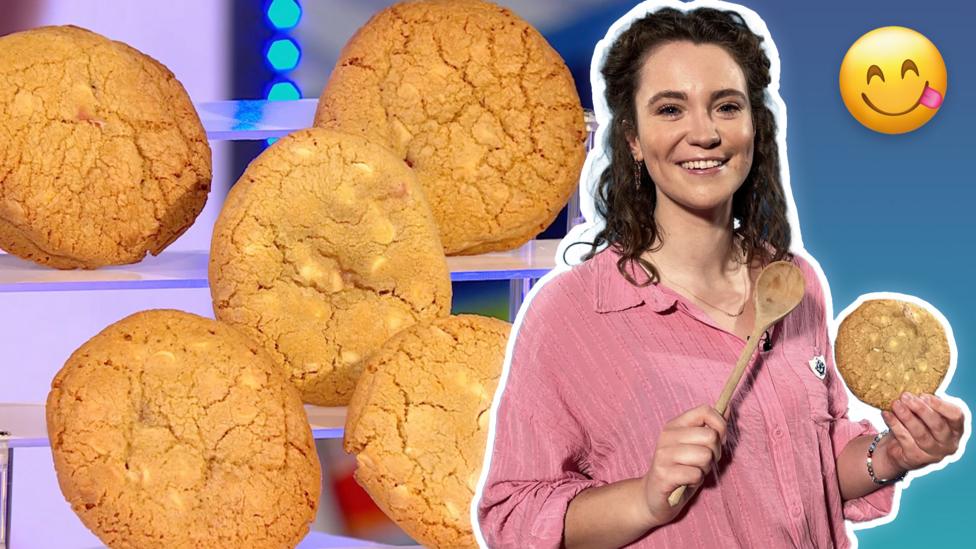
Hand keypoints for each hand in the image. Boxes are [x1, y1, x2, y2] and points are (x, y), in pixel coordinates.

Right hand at [640, 404, 726, 528]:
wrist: (654, 496)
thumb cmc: (680, 469)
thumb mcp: (696, 446)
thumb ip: (711, 427)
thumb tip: (728, 407)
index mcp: (674, 425)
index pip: (705, 411)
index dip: (720, 425)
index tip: (719, 440)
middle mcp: (667, 436)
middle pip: (710, 436)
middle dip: (715, 453)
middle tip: (703, 461)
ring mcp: (663, 455)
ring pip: (705, 456)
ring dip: (705, 468)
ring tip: (693, 471)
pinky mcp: (664, 474)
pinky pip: (696, 474)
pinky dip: (696, 480)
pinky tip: (686, 481)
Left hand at [880, 392, 964, 471]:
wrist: (899, 449)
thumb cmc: (917, 425)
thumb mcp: (924, 414)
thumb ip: (924, 405)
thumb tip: (911, 392)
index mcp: (955, 428)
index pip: (955, 415)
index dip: (940, 405)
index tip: (923, 395)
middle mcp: (948, 443)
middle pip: (937, 425)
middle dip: (920, 409)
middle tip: (905, 396)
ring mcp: (933, 453)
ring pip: (921, 433)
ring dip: (906, 417)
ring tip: (895, 404)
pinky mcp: (916, 458)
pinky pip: (905, 439)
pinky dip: (894, 425)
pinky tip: (886, 414)